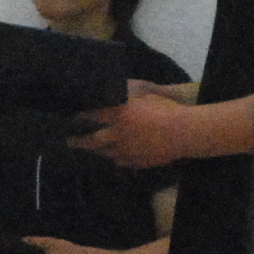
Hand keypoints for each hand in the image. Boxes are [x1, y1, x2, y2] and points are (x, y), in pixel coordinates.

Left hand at [67, 80, 196, 169]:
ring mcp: (126, 151)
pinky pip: (121, 162)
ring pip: (105, 153)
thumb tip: (116, 92)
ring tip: (90, 149)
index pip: (92, 115)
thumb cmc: (166, 109)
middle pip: (92, 141)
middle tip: (69, 141)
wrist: (184, 132)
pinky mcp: (136, 162)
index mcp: (119, 115)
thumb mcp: (145, 96)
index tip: (71, 117)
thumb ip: (127, 97)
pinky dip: (116, 158)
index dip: (80, 116)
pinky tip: (114, 156)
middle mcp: (117, 135)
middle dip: (78, 141)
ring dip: (96, 151)